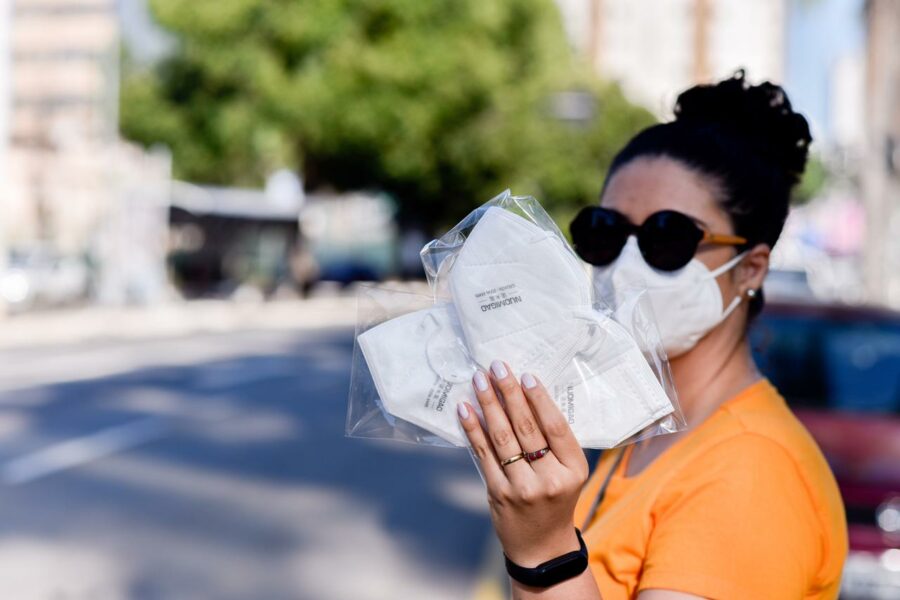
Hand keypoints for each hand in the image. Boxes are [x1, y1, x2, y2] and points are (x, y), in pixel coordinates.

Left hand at [457, 360, 589, 566]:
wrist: (542, 547)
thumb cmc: (555, 501)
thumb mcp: (568, 473)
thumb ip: (553, 442)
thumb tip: (525, 396)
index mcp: (574, 468)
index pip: (556, 427)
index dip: (540, 399)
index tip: (526, 376)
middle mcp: (550, 479)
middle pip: (527, 427)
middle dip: (509, 393)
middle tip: (497, 367)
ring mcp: (522, 488)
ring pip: (502, 437)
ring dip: (488, 404)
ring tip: (480, 381)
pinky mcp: (498, 494)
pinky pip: (483, 454)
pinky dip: (473, 429)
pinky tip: (466, 409)